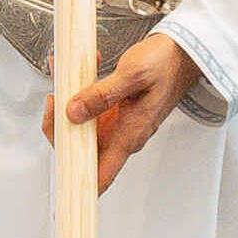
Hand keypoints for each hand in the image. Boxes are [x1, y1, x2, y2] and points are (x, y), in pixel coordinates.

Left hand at [59, 32, 196, 190]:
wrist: (183, 53)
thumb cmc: (167, 64)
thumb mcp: (133, 74)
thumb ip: (102, 94)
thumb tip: (73, 112)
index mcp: (130, 135)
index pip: (101, 175)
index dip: (78, 183)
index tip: (61, 176)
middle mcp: (122, 136)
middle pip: (80, 151)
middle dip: (58, 128)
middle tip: (54, 101)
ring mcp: (117, 125)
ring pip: (80, 129)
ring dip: (65, 108)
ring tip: (64, 80)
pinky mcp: (114, 112)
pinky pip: (87, 111)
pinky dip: (77, 96)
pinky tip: (77, 77)